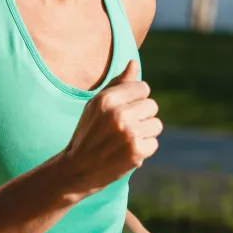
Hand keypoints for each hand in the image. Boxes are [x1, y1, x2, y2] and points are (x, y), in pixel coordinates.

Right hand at [61, 60, 161, 195]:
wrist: (76, 170)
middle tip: (124, 128)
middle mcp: (118, 114)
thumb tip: (134, 63)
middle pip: (152, 106)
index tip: (125, 111)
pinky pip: (154, 143)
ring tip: (126, 140)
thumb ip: (118, 83)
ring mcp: (128, 134)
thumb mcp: (97, 105)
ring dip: (145, 133)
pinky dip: (144, 150)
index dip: (136, 100)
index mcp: (107, 99)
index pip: (143, 88)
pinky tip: (127, 152)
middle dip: (142, 117)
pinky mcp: (135, 152)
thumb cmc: (88, 133)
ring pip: (156, 125)